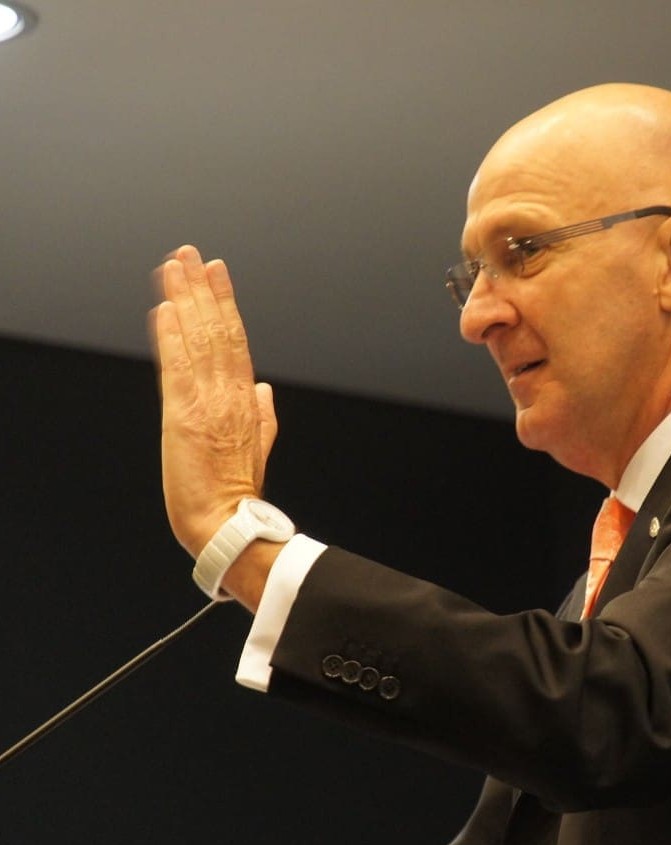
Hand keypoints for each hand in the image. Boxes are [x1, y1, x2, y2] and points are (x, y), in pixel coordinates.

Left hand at [151, 245, 277, 558]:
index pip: (236, 339)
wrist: (228, 523)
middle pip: (217, 331)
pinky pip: (178, 369)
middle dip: (203, 289)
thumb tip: (264, 388)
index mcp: (247, 400)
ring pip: (198, 341)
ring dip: (185, 300)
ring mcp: (208, 403)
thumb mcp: (260, 448)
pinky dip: (172, 338)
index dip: (226, 302)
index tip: (218, 272)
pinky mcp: (183, 417)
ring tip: (175, 267)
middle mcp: (230, 394)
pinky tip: (165, 310)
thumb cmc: (239, 491)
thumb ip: (263, 414)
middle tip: (191, 254)